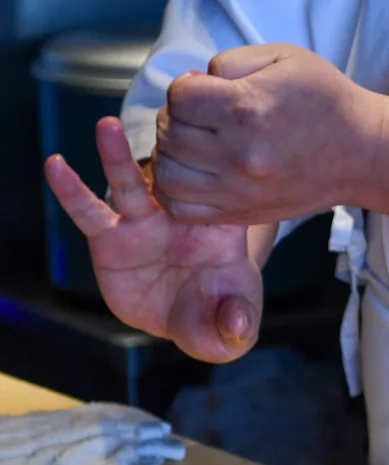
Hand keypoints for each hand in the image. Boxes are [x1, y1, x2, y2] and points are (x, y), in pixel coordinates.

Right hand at [44, 117, 262, 362]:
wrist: (189, 320)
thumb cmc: (222, 312)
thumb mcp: (236, 328)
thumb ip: (238, 325)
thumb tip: (235, 324)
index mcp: (221, 233)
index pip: (225, 196)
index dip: (224, 171)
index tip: (225, 145)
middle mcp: (181, 219)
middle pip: (177, 179)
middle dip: (173, 150)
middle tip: (169, 118)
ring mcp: (144, 225)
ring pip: (131, 186)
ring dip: (118, 157)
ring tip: (107, 127)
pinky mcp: (111, 239)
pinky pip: (90, 213)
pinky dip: (72, 191)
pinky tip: (55, 166)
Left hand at [153, 44, 383, 224]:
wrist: (363, 155)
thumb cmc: (326, 102)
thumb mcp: (283, 58)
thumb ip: (229, 63)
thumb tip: (195, 84)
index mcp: (247, 109)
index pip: (179, 97)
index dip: (186, 88)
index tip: (205, 92)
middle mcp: (241, 154)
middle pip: (171, 134)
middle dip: (177, 119)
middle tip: (199, 117)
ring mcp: (241, 189)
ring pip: (168, 173)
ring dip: (172, 155)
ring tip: (192, 146)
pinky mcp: (244, 212)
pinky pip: (183, 209)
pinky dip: (175, 191)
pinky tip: (193, 174)